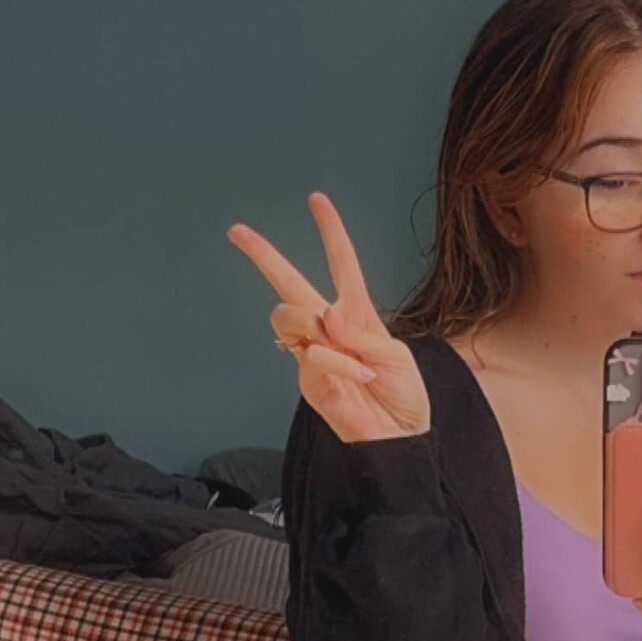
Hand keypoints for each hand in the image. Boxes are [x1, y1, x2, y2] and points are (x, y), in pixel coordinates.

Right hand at [226, 192, 430, 442]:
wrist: (400, 439)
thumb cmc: (404, 398)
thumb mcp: (396, 357)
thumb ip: (361, 334)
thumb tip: (326, 317)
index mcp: (356, 313)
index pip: (341, 264)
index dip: (331, 232)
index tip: (316, 200)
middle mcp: (329, 329)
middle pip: (288, 284)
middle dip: (263, 255)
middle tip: (237, 231)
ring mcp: (313, 353)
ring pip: (290, 317)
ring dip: (320, 331)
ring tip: (354, 361)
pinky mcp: (307, 380)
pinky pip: (310, 355)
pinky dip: (337, 363)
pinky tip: (357, 378)